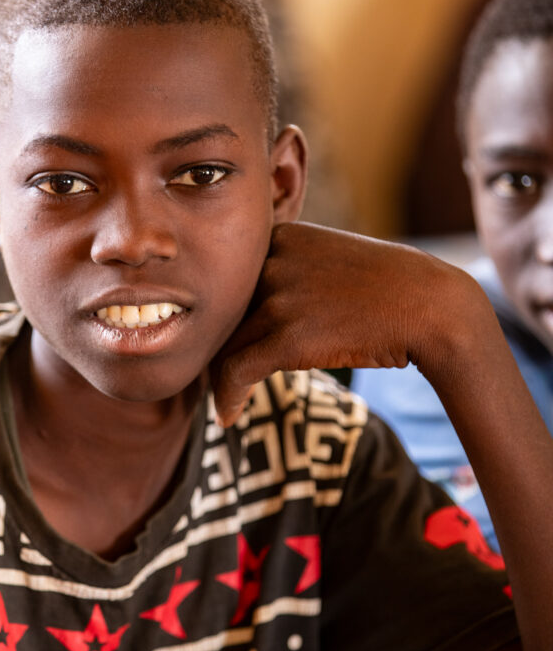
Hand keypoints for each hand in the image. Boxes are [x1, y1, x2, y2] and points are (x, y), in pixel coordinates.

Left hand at [211, 222, 480, 424]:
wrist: (433, 308)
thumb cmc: (389, 289)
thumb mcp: (331, 259)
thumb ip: (290, 272)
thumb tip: (256, 307)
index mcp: (282, 235)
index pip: (232, 281)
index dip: (227, 317)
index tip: (227, 343)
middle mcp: (273, 260)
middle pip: (224, 313)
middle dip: (219, 347)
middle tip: (218, 376)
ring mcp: (279, 296)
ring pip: (226, 344)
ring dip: (221, 378)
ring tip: (225, 399)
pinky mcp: (287, 336)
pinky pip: (236, 371)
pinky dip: (227, 396)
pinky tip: (229, 415)